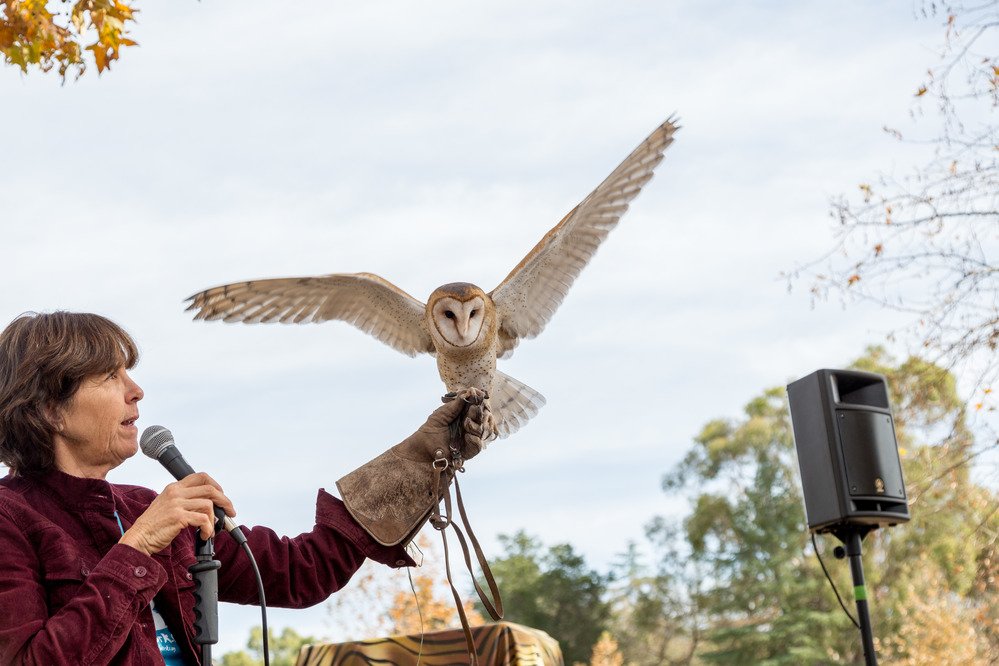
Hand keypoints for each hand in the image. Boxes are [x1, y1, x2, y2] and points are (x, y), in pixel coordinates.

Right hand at [118, 472, 235, 555]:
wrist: (139, 538)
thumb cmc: (154, 525)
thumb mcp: (168, 505)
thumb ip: (185, 501)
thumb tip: (208, 505)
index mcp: (174, 487)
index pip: (201, 476)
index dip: (216, 485)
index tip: (222, 496)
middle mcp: (176, 492)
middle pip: (210, 489)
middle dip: (224, 501)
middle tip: (230, 512)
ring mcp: (176, 504)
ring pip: (208, 505)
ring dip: (214, 520)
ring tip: (210, 530)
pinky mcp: (178, 517)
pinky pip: (203, 520)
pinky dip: (208, 529)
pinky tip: (204, 535)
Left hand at [396, 388, 491, 462]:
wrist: (423, 448)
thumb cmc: (430, 430)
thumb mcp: (442, 414)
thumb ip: (455, 405)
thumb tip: (467, 392)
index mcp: (462, 416)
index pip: (474, 408)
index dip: (477, 403)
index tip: (477, 396)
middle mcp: (468, 427)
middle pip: (481, 419)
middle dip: (478, 413)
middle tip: (474, 408)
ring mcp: (469, 439)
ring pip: (481, 431)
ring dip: (475, 425)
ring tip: (467, 422)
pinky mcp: (468, 452)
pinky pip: (477, 446)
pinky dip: (474, 440)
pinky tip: (468, 436)